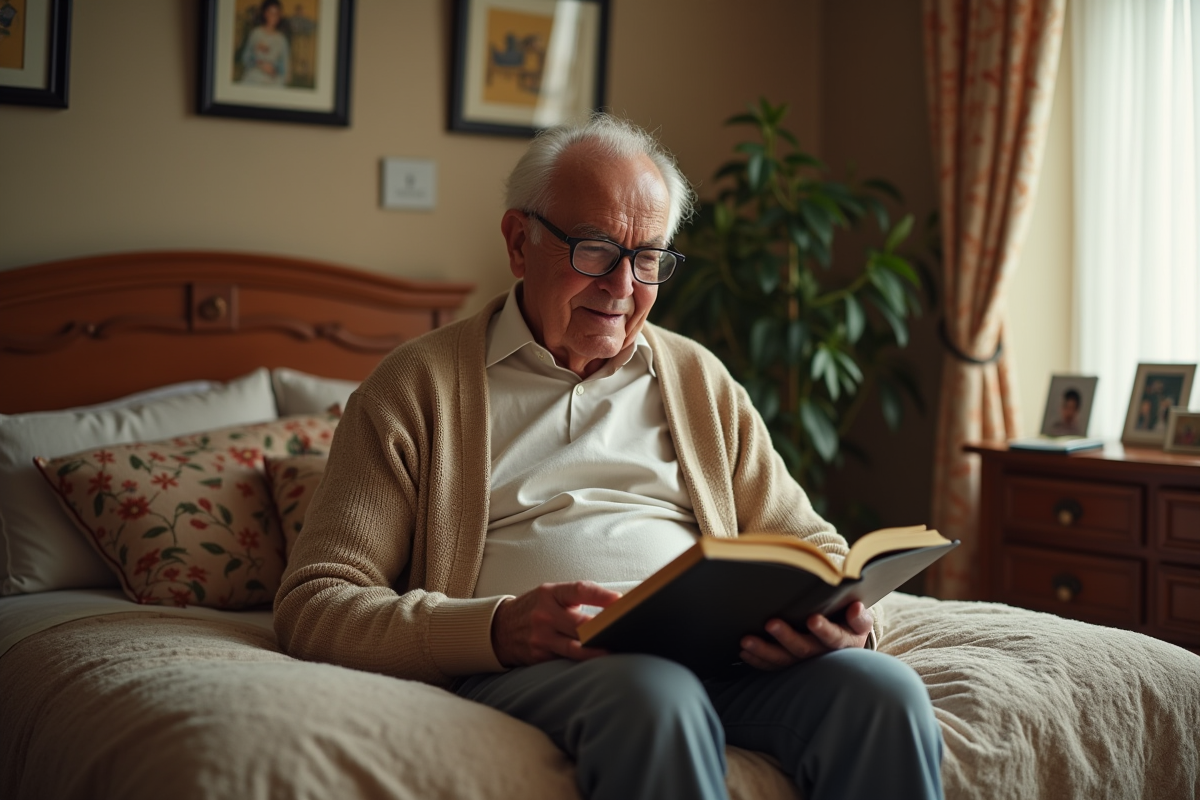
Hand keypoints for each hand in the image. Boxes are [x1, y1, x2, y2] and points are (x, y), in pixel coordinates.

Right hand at [491, 581, 620, 666]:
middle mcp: (545, 615)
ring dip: (596, 650)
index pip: (580, 590)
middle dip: (603, 628)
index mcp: (551, 593)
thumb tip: (615, 603)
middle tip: (626, 630)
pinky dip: (583, 662)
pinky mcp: (540, 657)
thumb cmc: (535, 608)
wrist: (500, 629)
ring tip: (614, 651)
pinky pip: (566, 661)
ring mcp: (541, 638)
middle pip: (580, 624)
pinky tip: (598, 663)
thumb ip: (577, 597)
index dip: (602, 596)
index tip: (621, 600)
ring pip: (575, 648)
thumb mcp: (551, 594)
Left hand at [738, 601, 872, 670]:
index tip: (812, 619)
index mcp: (843, 643)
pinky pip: (773, 666)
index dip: (824, 630)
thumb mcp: (859, 621)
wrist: (843, 642)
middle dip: (786, 637)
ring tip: (746, 641)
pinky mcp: (790, 666)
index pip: (834, 638)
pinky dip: (758, 660)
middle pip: (804, 650)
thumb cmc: (848, 624)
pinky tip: (744, 652)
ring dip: (764, 651)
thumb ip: (859, 616)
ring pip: (784, 661)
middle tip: (770, 623)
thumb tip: (857, 608)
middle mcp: (822, 656)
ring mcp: (804, 663)